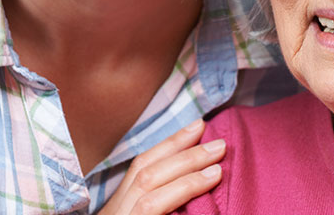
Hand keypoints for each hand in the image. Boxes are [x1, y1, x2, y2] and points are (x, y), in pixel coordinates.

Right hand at [99, 119, 225, 214]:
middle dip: (182, 150)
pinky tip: (207, 181)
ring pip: (148, 182)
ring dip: (186, 165)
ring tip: (218, 158)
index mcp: (116, 209)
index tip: (197, 126)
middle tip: (218, 142)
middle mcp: (114, 210)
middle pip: (144, 169)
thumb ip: (160, 204)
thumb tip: (194, 181)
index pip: (139, 167)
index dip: (168, 145)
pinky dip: (180, 189)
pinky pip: (150, 207)